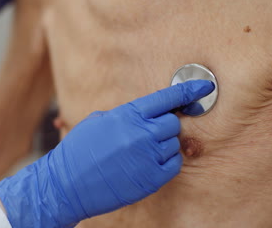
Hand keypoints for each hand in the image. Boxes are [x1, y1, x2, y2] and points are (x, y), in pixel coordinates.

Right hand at [0, 80, 214, 227]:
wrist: (67, 184)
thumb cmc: (80, 150)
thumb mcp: (98, 121)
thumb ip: (126, 115)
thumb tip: (146, 114)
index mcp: (127, 115)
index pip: (165, 98)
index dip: (187, 90)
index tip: (204, 87)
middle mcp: (141, 134)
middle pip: (173, 123)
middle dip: (164, 126)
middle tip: (147, 134)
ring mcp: (148, 157)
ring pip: (174, 144)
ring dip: (162, 145)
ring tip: (140, 152)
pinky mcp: (151, 179)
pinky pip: (174, 164)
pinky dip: (166, 162)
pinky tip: (148, 163)